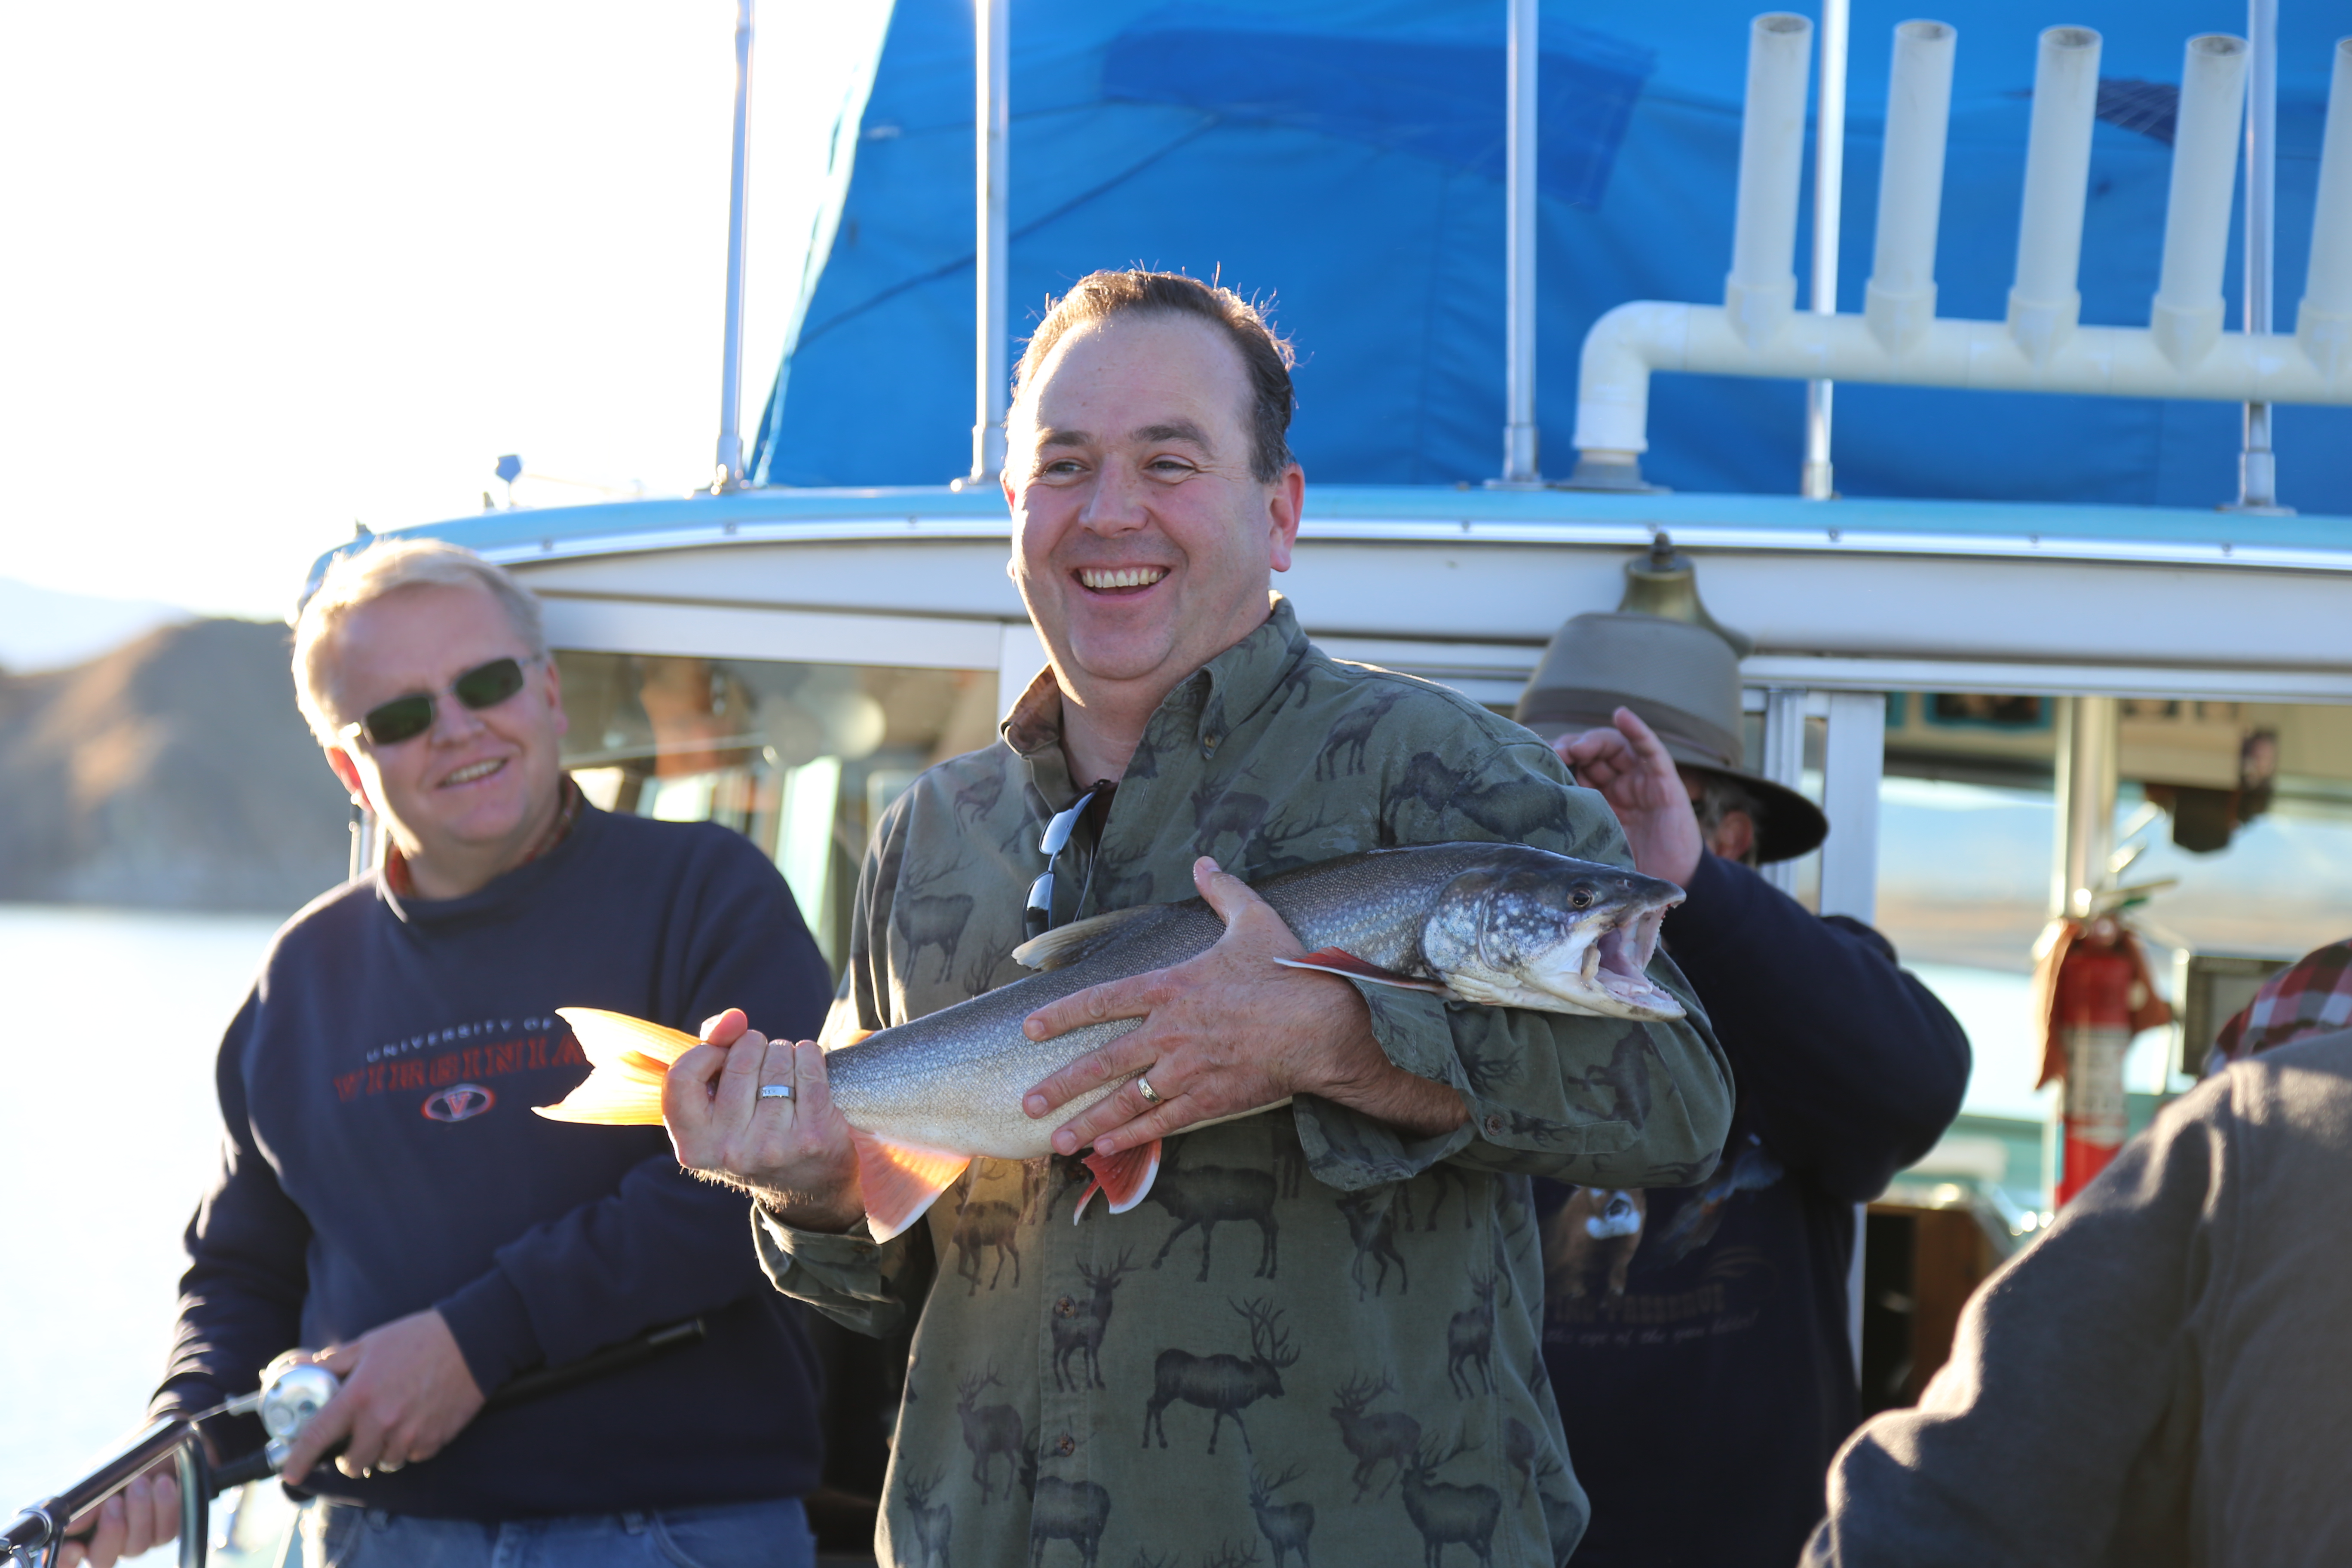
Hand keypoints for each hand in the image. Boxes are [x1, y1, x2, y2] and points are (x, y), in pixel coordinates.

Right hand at [59, 1462, 177, 1567]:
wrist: (165, 1444)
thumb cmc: (127, 1459)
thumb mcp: (102, 1471)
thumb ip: (87, 1497)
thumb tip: (72, 1525)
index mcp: (83, 1528)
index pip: (66, 1560)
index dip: (66, 1560)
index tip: (75, 1547)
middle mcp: (110, 1541)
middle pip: (102, 1561)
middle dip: (110, 1531)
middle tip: (114, 1500)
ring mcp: (138, 1540)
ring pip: (136, 1547)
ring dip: (139, 1510)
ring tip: (140, 1480)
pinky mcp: (166, 1532)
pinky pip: (165, 1534)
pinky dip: (164, 1507)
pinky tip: (163, 1484)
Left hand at [278, 1310, 485, 1484]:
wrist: (472, 1340)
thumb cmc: (419, 1337)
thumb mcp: (370, 1343)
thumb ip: (333, 1362)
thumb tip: (302, 1368)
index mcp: (359, 1395)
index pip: (318, 1436)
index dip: (299, 1459)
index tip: (290, 1472)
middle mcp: (381, 1420)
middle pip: (352, 1463)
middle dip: (349, 1457)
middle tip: (357, 1440)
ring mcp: (409, 1433)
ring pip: (383, 1463)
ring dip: (381, 1452)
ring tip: (391, 1426)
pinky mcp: (433, 1440)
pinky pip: (411, 1457)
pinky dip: (409, 1447)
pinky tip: (415, 1423)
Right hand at [662, 1009, 862, 1231]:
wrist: (808, 1187)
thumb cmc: (753, 1130)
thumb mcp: (716, 1103)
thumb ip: (712, 1049)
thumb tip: (733, 1018)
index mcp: (693, 1145)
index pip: (682, 1075)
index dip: (706, 1053)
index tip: (722, 1056)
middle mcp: (730, 1150)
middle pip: (739, 1059)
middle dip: (753, 1047)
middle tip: (760, 1067)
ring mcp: (773, 1145)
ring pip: (778, 1059)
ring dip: (783, 1052)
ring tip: (783, 1075)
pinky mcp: (813, 1135)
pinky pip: (809, 1065)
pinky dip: (809, 1055)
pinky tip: (806, 1069)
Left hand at [1021, 857, 1465, 1154]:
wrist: (1322, 1024)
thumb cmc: (1288, 972)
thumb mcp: (1254, 921)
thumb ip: (1223, 892)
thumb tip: (1205, 863)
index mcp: (1172, 988)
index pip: (1103, 1002)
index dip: (1063, 1015)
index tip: (1030, 1030)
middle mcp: (1169, 1032)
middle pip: (1102, 1062)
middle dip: (1062, 1085)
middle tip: (1029, 1104)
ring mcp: (1186, 1070)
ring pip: (1126, 1100)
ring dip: (1089, 1121)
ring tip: (1057, 1141)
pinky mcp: (1210, 1099)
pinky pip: (1163, 1123)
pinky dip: (1133, 1136)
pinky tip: (1106, 1149)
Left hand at [1555, 707, 1703, 885]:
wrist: (1666, 883)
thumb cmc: (1628, 867)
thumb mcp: (1591, 845)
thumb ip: (1573, 826)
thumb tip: (1531, 819)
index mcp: (1596, 797)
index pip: (1574, 767)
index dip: (1558, 761)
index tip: (1539, 765)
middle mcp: (1616, 784)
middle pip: (1591, 752)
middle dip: (1571, 748)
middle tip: (1555, 754)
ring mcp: (1639, 779)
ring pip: (1614, 745)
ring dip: (1594, 740)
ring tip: (1578, 747)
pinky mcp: (1663, 780)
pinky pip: (1650, 749)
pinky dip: (1637, 730)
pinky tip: (1622, 716)